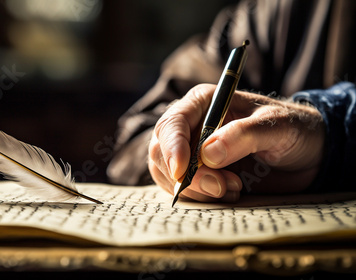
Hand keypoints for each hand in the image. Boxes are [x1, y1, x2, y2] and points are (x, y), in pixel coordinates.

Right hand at [148, 84, 324, 201]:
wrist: (307, 155)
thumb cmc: (293, 130)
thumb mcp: (277, 126)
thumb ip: (243, 135)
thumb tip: (207, 154)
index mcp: (204, 103)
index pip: (173, 122)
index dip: (173, 147)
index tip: (182, 172)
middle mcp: (191, 126)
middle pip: (162, 151)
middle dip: (188, 175)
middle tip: (222, 187)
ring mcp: (191, 152)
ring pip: (168, 174)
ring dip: (197, 189)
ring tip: (234, 187)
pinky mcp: (197, 175)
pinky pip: (181, 190)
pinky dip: (201, 198)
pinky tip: (230, 192)